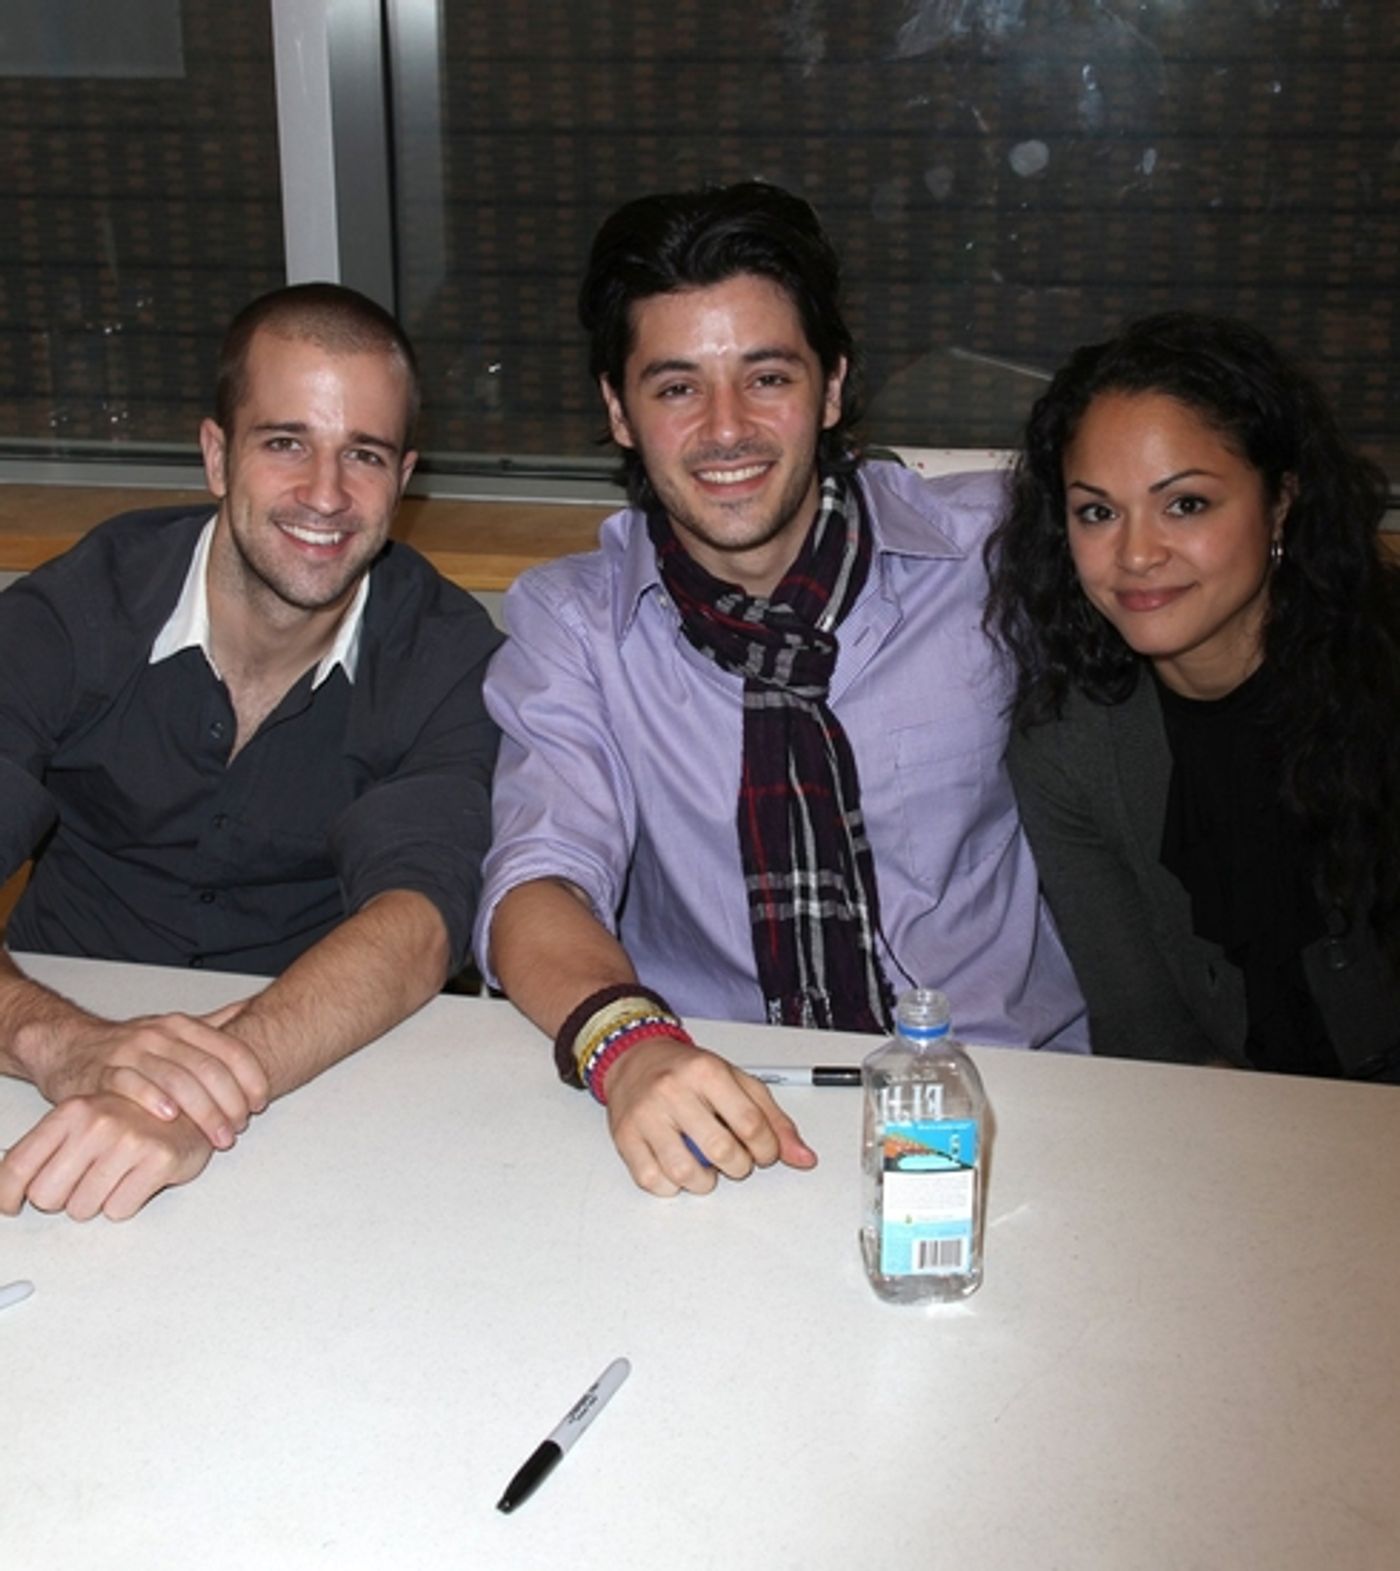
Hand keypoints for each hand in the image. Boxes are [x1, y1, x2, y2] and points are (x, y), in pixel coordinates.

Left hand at [0, 1094, 213, 1220]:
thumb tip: (3, 1192)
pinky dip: (126, 1202)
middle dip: (63, 1198)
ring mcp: (129, 1140)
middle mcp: (97, 1122)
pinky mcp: (158, 1159)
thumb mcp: (83, 1123)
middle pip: (46, 1196)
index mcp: (72, 1111)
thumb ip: (43, 1152)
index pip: (17, 1167)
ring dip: (97, 1202)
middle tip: (85, 1181)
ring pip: (83, 1208)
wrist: (194, 1108)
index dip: (8, 1195)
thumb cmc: (135, 1120)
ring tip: (117, 1176)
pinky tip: (138, 1178)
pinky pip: (119, 1210)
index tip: (10, 1206)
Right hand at [49, 1006, 268, 1152]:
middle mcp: (161, 1035)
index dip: (251, 1077)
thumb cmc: (131, 1046)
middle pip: (207, 1068)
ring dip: (203, 1110)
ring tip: (218, 1136)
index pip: (230, 1049)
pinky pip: (131, 1084)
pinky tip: (170, 1117)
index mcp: (184, 1026)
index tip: (260, 1103)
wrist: (71, 1047)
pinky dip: (153, 1099)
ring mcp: (131, 1052)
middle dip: (230, 1102)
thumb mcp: (175, 1030)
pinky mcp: (103, 1073)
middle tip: (239, 1128)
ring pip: (176, 1079)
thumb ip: (214, 1026)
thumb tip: (252, 1009)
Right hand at [603, 1038, 816, 1195]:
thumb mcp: (737, 1082)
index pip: (751, 1124)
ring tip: (707, 1167)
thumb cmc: (688, 1072)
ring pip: (685, 1172)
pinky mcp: (625, 1137)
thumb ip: (773, 1120)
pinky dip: (672, 1186)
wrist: (635, 1058)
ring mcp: (647, 1115)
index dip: (767, 1149)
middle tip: (736, 1160)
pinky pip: (652, 1180)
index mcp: (707, 1072)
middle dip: (739, 1166)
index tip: (765, 1153)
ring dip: (705, 1181)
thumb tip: (803, 1157)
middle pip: (721, 1150)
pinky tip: (679, 1168)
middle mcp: (674, 1090)